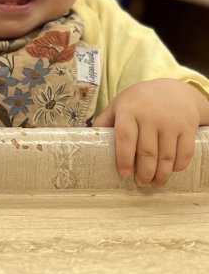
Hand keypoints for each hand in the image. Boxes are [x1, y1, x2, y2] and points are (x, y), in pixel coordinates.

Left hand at [92, 78, 208, 187]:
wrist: (173, 90)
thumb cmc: (139, 101)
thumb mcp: (119, 104)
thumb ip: (105, 120)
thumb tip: (86, 137)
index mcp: (129, 111)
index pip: (125, 137)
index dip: (124, 158)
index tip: (124, 174)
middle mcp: (150, 116)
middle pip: (147, 151)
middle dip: (144, 172)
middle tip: (141, 183)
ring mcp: (170, 122)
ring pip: (166, 155)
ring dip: (161, 174)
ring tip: (156, 183)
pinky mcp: (187, 127)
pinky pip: (184, 152)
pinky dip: (178, 165)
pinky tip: (172, 171)